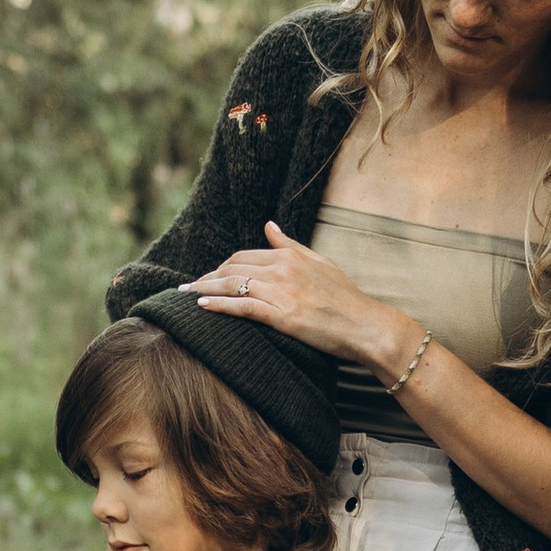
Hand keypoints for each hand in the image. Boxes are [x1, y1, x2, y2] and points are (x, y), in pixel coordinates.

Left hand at [186, 221, 410, 374]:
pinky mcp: (282, 315)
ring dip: (204, 289)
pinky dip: (218, 305)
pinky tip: (201, 306)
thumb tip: (269, 225)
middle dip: (206, 276)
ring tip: (185, 295)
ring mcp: (282, 291)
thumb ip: (290, 245)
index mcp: (290, 256)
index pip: (244, 256)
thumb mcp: (319, 262)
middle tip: (186, 286)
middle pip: (232, 268)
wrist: (365, 325)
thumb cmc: (345, 298)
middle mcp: (283, 269)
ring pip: (232, 285)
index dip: (222, 266)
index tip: (208, 275)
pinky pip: (242, 306)